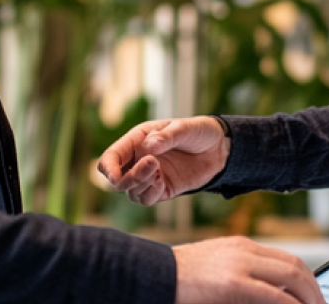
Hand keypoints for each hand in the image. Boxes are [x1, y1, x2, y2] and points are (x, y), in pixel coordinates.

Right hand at [98, 116, 229, 205]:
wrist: (219, 148)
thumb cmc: (198, 132)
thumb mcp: (184, 128)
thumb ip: (167, 136)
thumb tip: (149, 147)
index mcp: (137, 140)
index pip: (110, 158)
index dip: (108, 169)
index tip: (117, 176)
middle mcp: (138, 160)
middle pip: (116, 179)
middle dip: (128, 178)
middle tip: (152, 166)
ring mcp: (150, 177)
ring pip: (130, 192)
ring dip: (141, 185)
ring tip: (159, 171)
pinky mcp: (162, 190)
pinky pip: (146, 199)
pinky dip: (150, 194)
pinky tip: (162, 183)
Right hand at [173, 237, 325, 303]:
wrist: (150, 275)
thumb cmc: (178, 280)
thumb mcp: (214, 272)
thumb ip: (242, 278)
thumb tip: (271, 295)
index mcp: (240, 246)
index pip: (287, 260)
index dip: (307, 281)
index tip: (314, 299)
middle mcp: (244, 250)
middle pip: (296, 267)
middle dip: (315, 291)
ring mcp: (239, 264)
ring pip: (292, 277)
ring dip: (310, 298)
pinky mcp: (233, 283)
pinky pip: (275, 296)